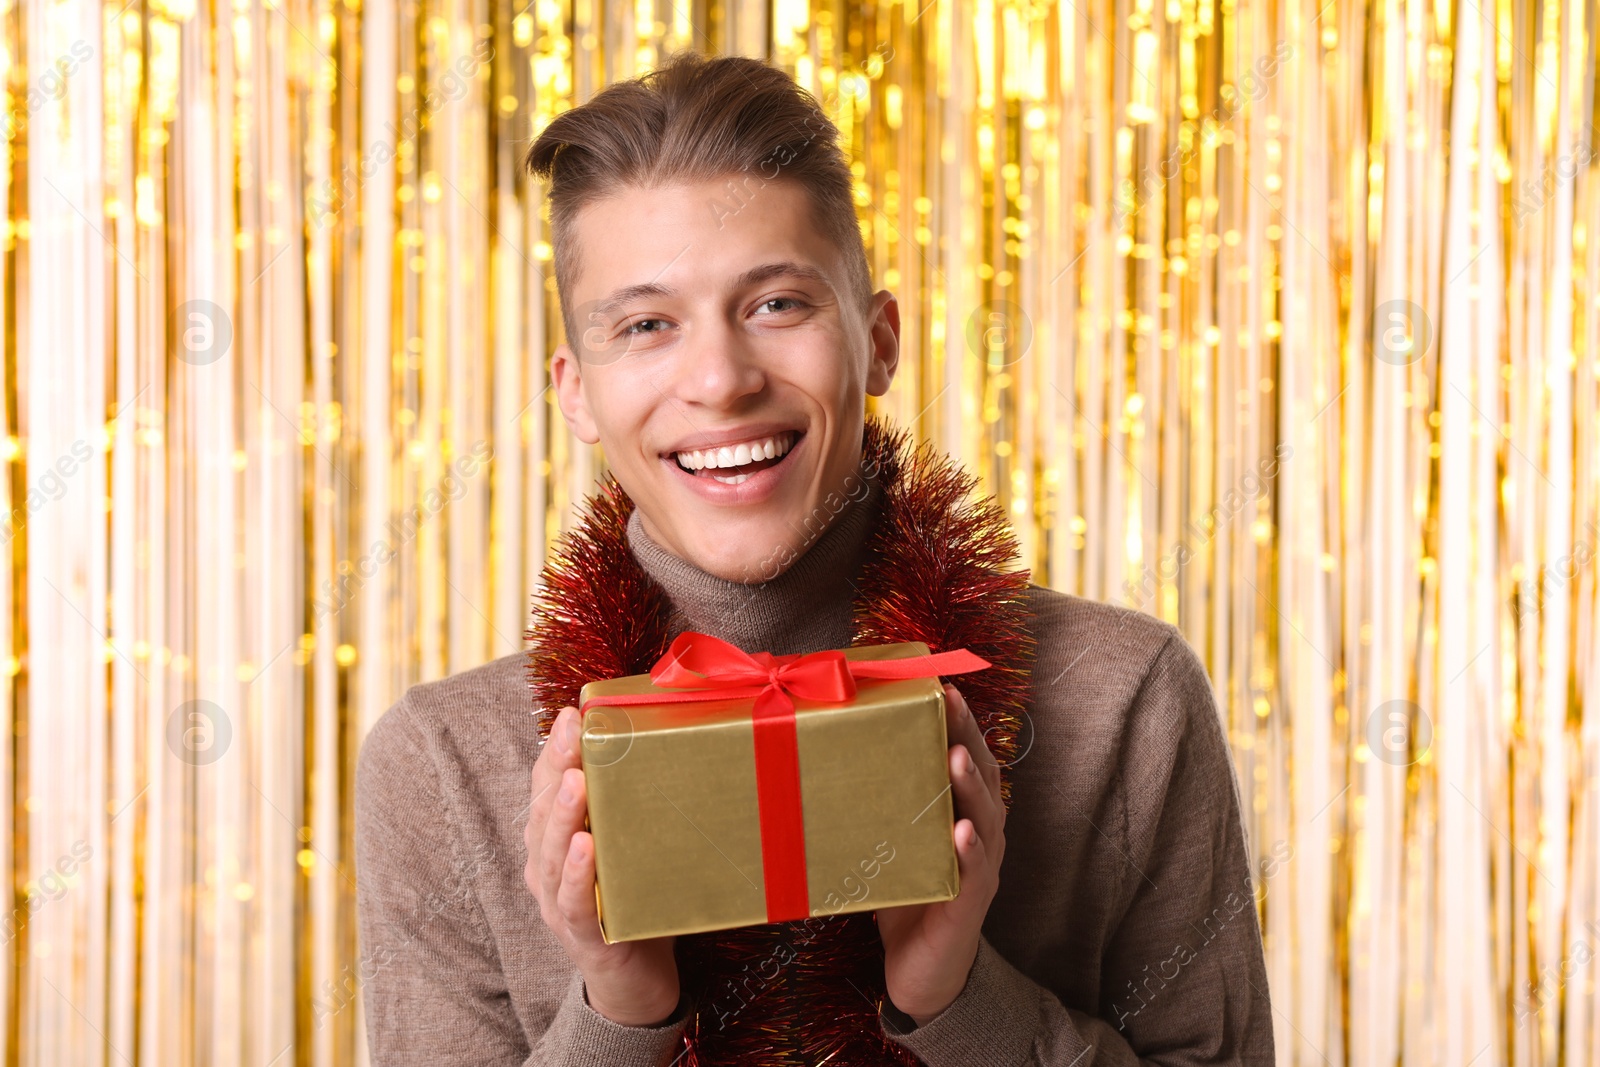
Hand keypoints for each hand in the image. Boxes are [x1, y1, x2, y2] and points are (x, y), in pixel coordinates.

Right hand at [525, 705, 680, 1025]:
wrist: (637, 984)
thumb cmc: (638, 905)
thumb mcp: (635, 848)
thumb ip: (640, 808)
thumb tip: (680, 749)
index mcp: (556, 842)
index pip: (546, 787)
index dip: (554, 751)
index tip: (571, 713)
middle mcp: (548, 868)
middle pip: (543, 811)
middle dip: (556, 768)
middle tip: (571, 732)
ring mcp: (559, 903)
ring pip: (551, 852)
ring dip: (563, 814)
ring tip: (576, 781)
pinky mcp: (581, 936)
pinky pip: (573, 902)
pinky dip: (578, 875)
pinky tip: (584, 849)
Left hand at [876, 684, 1004, 1025]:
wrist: (922, 974)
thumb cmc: (905, 898)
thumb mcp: (889, 842)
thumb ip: (876, 805)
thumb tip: (825, 758)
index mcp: (962, 814)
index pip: (967, 758)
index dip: (959, 722)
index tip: (942, 685)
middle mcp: (980, 834)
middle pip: (983, 777)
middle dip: (967, 737)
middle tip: (950, 702)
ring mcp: (979, 869)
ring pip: (984, 820)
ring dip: (971, 787)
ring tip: (956, 758)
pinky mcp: (968, 905)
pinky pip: (973, 874)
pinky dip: (970, 852)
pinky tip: (961, 833)